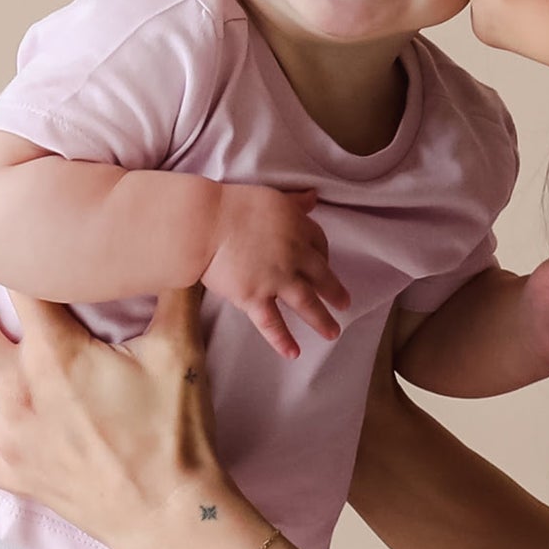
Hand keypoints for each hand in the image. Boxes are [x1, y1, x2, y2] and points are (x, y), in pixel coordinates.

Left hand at [0, 248, 239, 548]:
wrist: (168, 513)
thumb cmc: (174, 434)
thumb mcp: (182, 353)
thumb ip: (177, 293)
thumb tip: (185, 245)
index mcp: (55, 353)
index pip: (18, 286)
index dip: (2, 250)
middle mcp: (18, 389)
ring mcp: (9, 435)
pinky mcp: (14, 473)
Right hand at [202, 184, 350, 360]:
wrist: (204, 223)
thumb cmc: (233, 205)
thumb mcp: (271, 197)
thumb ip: (295, 202)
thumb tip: (314, 196)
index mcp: (298, 228)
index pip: (319, 243)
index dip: (323, 254)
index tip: (323, 263)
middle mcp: (294, 256)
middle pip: (322, 277)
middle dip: (334, 292)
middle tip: (344, 304)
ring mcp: (276, 280)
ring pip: (306, 303)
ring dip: (321, 320)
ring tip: (332, 333)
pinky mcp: (254, 297)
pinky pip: (272, 323)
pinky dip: (283, 340)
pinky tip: (294, 353)